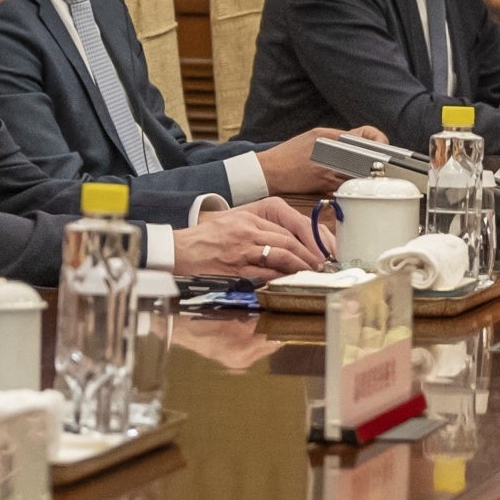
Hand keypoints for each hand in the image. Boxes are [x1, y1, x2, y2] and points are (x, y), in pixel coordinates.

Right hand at [172, 197, 319, 280]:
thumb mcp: (233, 222)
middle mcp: (247, 231)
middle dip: (309, 254)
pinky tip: (289, 281)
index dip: (308, 240)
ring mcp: (241, 250)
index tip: (320, 249)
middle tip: (322, 264)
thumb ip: (259, 228)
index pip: (287, 227)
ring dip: (299, 266)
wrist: (177, 250)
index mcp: (248, 218)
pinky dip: (280, 277)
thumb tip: (287, 241)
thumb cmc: (205, 238)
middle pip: (287, 241)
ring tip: (311, 274)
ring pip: (280, 256)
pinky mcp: (235, 268)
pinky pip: (264, 273)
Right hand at [256, 125, 381, 200]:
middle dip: (377, 161)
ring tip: (371, 176)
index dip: (379, 140)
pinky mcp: (325, 185)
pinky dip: (352, 187)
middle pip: (367, 156)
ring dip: (367, 176)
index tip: (384, 146)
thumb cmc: (290, 154)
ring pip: (360, 173)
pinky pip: (347, 187)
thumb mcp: (315, 136)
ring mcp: (329, 170)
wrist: (268, 171)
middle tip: (385, 165)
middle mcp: (331, 152)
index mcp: (330, 136)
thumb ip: (339, 137)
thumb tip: (362, 141)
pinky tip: (354, 188)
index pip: (366, 134)